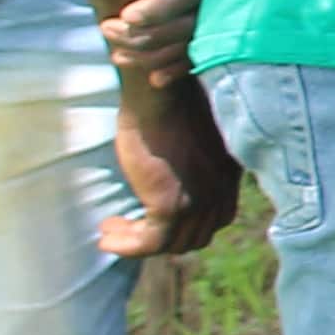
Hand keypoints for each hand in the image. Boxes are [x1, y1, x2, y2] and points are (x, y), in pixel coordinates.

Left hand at [92, 0, 221, 86]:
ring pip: (186, 46)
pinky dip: (175, 70)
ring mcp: (216, 14)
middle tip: (106, 27)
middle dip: (142, 35)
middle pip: (184, 26)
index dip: (158, 8)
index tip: (126, 15)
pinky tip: (151, 79)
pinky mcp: (209, 29)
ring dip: (150, 56)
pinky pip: (197, 57)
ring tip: (114, 52)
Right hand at [97, 75, 243, 259]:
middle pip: (197, 235)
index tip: (157, 219)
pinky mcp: (171, 204)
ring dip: (139, 242)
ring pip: (172, 243)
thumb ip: (191, 157)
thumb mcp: (191, 133)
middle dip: (164, 238)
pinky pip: (150, 243)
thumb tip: (170, 167)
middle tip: (130, 228)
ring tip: (111, 229)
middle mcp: (221, 189)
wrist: (160, 88)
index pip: (219, 216)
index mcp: (230, 171)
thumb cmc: (169, 98)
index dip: (189, 224)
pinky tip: (105, 238)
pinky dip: (126, 246)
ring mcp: (200, 199)